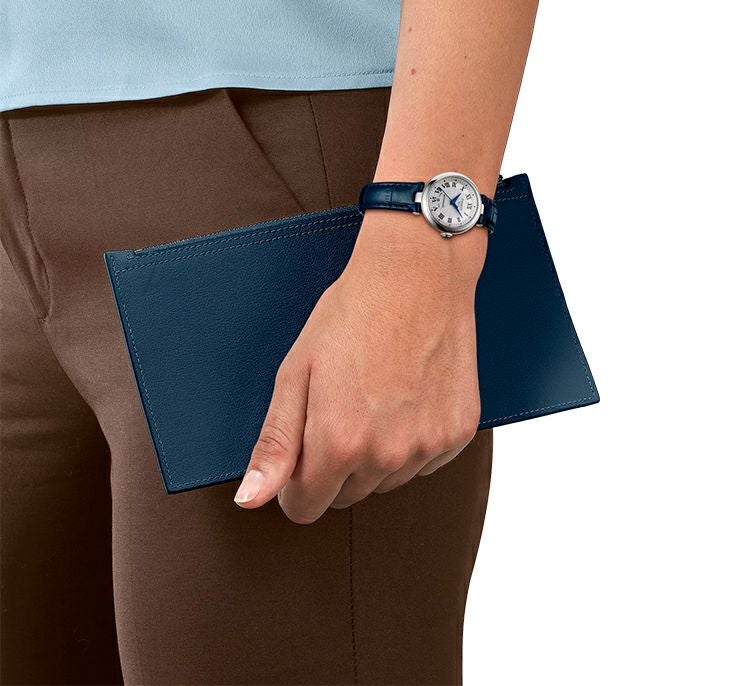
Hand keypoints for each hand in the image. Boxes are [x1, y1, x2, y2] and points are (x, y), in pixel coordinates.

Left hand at [233, 211, 486, 522]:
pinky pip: (426, 462)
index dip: (295, 483)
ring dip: (378, 454)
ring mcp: (428, 445)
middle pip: (347, 497)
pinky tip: (409, 396)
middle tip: (341, 406)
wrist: (418, 275)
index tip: (302, 448)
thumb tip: (250, 500)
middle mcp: (386, 455)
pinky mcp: (458, 433)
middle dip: (336, 465)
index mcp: (338, 444)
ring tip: (378, 396)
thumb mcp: (296, 374)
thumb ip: (275, 445)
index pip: (305, 509)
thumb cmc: (351, 315)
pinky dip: (415, 439)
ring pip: (388, 481)